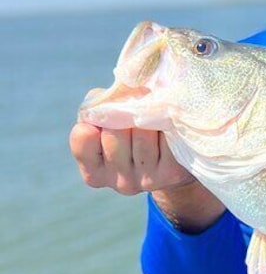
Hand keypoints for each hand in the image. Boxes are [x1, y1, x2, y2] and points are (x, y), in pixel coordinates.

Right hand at [69, 121, 224, 232]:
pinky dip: (166, 122)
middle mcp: (119, 182)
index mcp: (95, 172)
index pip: (83, 136)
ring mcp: (146, 181)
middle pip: (114, 133)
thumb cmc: (134, 132)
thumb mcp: (109, 123)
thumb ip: (101, 107)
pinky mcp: (171, 173)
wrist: (175, 159)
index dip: (96, 117)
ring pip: (141, 133)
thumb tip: (119, 91)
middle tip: (137, 106)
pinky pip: (165, 138)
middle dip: (125, 113)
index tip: (109, 111)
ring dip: (148, 115)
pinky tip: (168, 122)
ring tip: (154, 112)